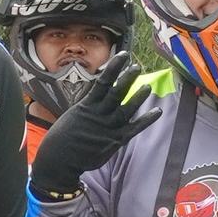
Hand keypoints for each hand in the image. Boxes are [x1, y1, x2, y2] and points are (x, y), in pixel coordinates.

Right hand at [29, 78, 157, 200]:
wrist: (59, 160)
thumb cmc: (63, 137)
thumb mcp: (72, 116)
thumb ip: (88, 106)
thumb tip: (98, 94)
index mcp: (87, 106)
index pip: (103, 82)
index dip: (114, 68)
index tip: (123, 56)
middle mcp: (99, 114)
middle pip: (116, 93)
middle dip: (127, 79)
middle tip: (137, 67)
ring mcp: (108, 128)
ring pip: (127, 109)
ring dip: (138, 97)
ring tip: (148, 86)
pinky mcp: (115, 141)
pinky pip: (134, 128)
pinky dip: (146, 120)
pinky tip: (157, 111)